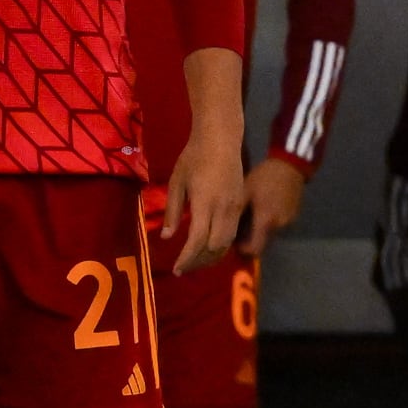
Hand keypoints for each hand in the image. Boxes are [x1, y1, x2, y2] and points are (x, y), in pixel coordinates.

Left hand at [162, 130, 245, 274]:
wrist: (221, 138)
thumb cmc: (194, 157)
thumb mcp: (176, 182)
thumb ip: (173, 210)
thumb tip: (167, 237)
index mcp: (205, 203)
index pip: (197, 241)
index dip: (186, 258)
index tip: (176, 268)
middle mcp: (224, 209)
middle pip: (214, 248)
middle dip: (198, 262)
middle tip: (183, 267)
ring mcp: (235, 208)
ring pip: (226, 243)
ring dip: (211, 257)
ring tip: (194, 261)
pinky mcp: (240, 204)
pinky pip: (232, 233)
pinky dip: (220, 245)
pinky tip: (208, 246)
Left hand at [241, 155, 306, 259]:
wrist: (290, 165)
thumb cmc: (264, 177)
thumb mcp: (244, 192)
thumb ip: (236, 214)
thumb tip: (223, 229)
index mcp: (265, 222)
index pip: (254, 250)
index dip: (243, 250)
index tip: (234, 243)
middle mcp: (279, 227)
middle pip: (262, 244)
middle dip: (250, 239)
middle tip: (240, 226)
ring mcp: (288, 223)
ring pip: (269, 235)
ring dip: (260, 230)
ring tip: (252, 214)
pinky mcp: (293, 217)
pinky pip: (278, 226)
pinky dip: (269, 222)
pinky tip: (265, 207)